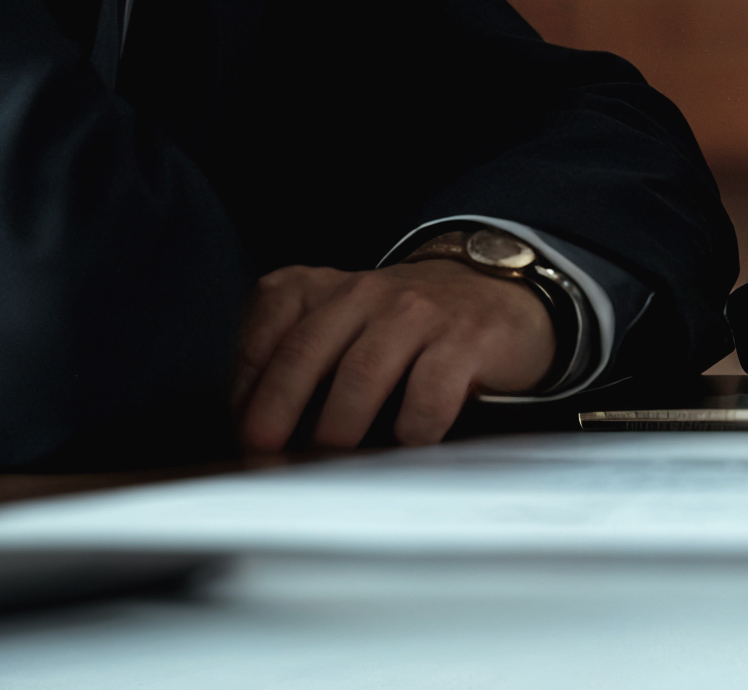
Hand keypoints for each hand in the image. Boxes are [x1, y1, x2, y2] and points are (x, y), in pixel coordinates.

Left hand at [235, 261, 555, 452]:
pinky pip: (428, 394)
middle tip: (267, 454)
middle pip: (306, 350)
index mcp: (330, 287)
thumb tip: (260, 433)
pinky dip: (410, 430)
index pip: (270, 324)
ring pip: (362, 372)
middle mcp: (370, 292)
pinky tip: (407, 442)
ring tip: (334, 459)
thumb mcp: (349, 322)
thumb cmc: (411, 326)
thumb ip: (304, 360)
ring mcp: (420, 312)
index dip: (247, 383)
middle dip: (277, 410)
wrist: (503, 293)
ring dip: (339, 426)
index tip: (244, 429)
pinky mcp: (466, 339)